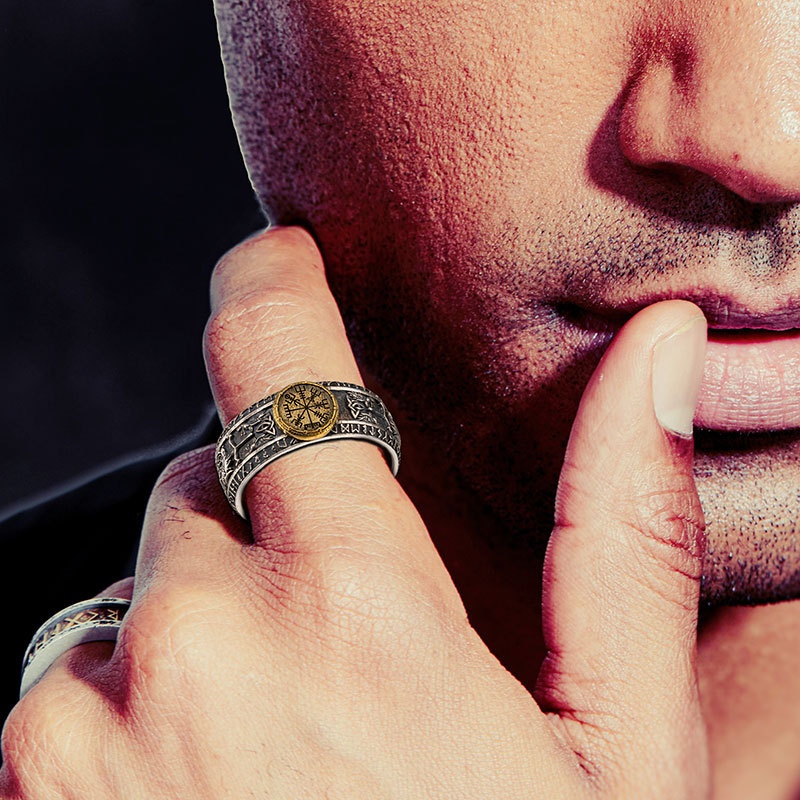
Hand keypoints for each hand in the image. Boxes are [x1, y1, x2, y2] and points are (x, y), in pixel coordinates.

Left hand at [0, 227, 709, 798]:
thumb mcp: (615, 755)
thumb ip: (626, 535)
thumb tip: (660, 355)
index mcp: (356, 617)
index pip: (281, 369)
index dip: (271, 289)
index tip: (274, 257)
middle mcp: (196, 648)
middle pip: (210, 487)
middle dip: (264, 524)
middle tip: (336, 641)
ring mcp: (85, 728)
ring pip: (140, 583)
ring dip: (201, 620)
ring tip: (279, 745)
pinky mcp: (30, 792)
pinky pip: (76, 676)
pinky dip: (134, 697)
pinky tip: (208, 791)